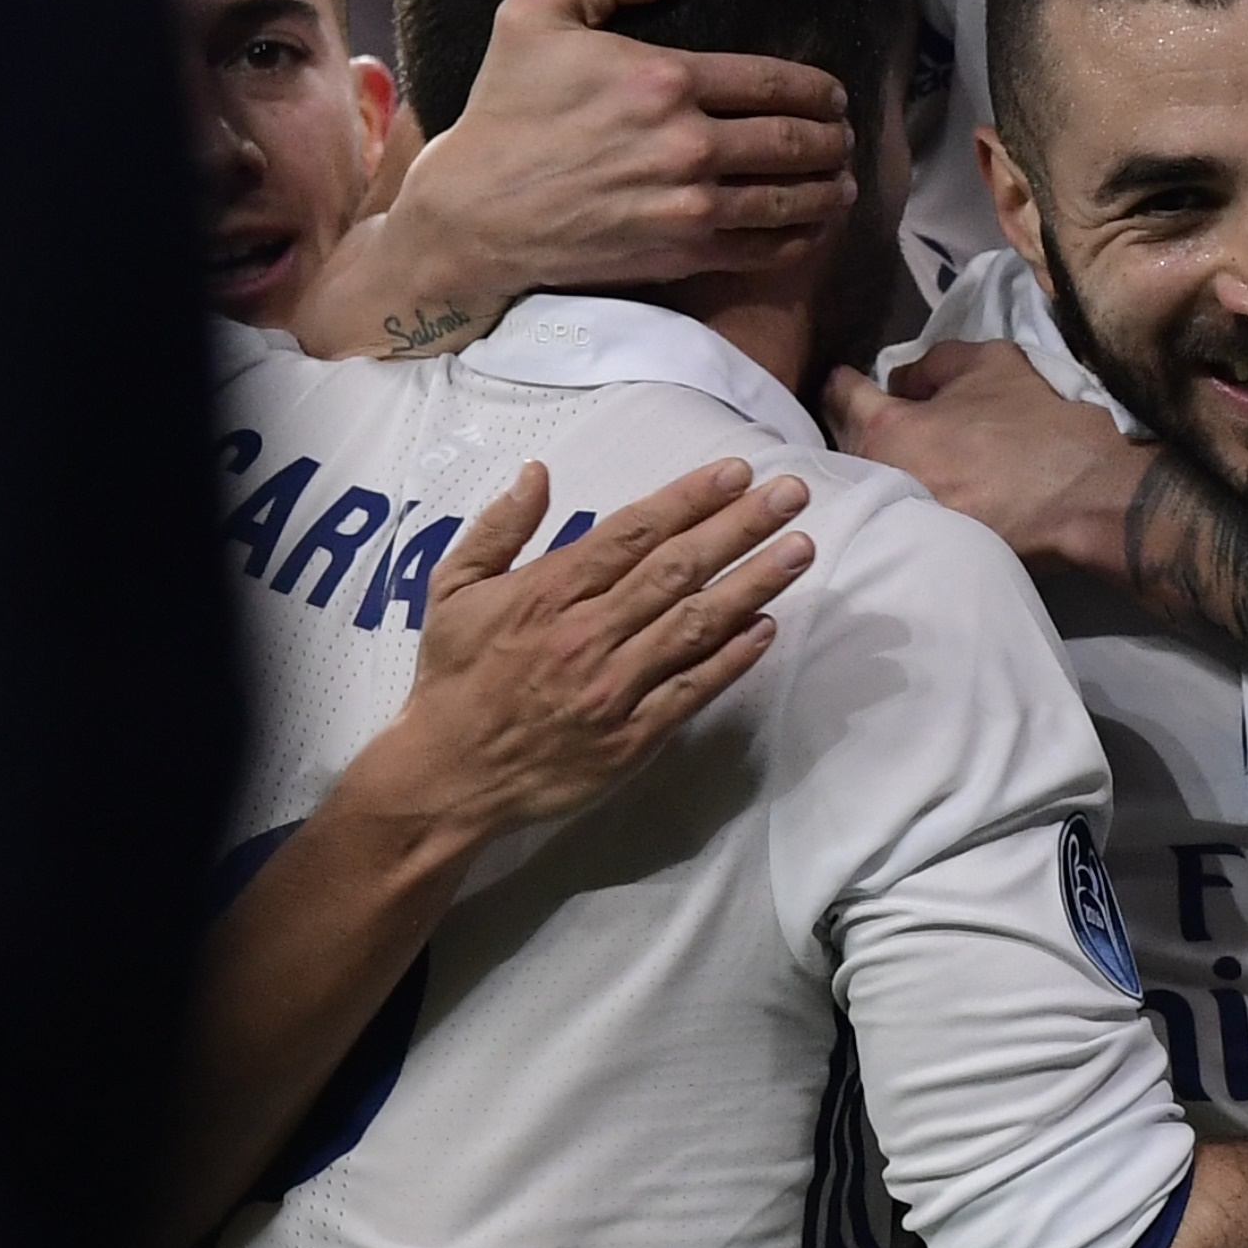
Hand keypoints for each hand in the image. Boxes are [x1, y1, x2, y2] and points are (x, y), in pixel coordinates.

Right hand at [338, 458, 814, 853]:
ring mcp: (613, 687)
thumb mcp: (452, 589)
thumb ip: (498, 528)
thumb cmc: (455, 676)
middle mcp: (587, 634)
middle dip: (741, 526)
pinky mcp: (631, 738)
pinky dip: (732, 659)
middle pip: (677, 569)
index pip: (633, 532)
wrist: (445, 777)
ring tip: (802, 548)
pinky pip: (692, 691)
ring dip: (754, 584)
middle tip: (793, 493)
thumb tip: (537, 470)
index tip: (738, 471)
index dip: (689, 498)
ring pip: (696, 624)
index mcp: (548, 592)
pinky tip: (768, 627)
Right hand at [384, 0, 855, 302]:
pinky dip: (799, 238)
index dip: (818, 90)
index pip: (774, 81)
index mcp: (665, 79)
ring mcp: (690, 204)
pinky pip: (763, 248)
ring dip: (829, 189)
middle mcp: (689, 143)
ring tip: (843, 182)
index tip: (834, 96)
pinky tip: (812, 228)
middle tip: (846, 137)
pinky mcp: (681, 252)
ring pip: (791, 197)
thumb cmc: (504, 110)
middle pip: (795, 140)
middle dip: (834, 138)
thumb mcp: (532, 17)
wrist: (475, 213)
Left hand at [822, 339, 1151, 581]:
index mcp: (887, 429)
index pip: (841, 396)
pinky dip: (891, 497)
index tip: (849, 376)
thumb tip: (903, 382)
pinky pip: (888, 514)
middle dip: (851, 423)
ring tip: (892, 450)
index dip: (845, 380)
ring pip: (864, 482)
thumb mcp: (992, 362)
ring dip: (872, 462)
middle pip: (844, 444)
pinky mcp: (918, 553)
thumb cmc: (1036, 427)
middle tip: (867, 411)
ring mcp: (895, 523)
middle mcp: (877, 480)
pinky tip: (913, 488)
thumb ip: (935, 362)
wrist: (1083, 501)